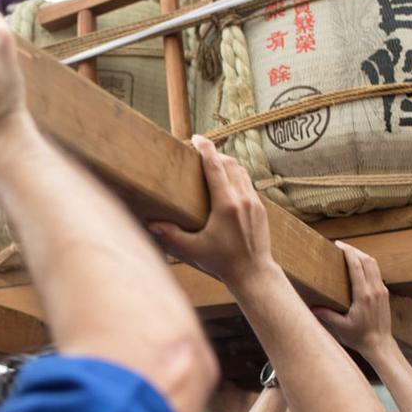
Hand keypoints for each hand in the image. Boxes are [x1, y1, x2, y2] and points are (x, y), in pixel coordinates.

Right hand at [147, 135, 273, 286]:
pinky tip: (227, 181)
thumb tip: (151, 223)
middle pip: (230, 163)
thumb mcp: (193, 250)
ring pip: (241, 171)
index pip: (215, 167)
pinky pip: (248, 182)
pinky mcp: (260, 208)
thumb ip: (172, 235)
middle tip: (200, 149)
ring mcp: (254, 202)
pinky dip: (236, 175)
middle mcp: (243, 199)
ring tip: (212, 162)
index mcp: (226, 205)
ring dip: (227, 162)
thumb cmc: (222, 262)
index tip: (197, 138)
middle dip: (215, 153)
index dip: (206, 149)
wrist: (253, 273)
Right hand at [312, 242, 393, 358]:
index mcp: (364, 295)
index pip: (357, 266)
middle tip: (341, 246)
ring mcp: (381, 291)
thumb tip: (311, 307)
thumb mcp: (340, 327)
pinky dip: (367, 265)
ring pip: (374, 265)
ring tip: (349, 253)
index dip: (348, 253)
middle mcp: (375, 290)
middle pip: (368, 260)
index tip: (339, 245)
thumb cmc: (360, 337)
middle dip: (354, 250)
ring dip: (362, 256)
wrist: (380, 345)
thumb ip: (327, 315)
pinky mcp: (384, 294)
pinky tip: (358, 268)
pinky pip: (376, 273)